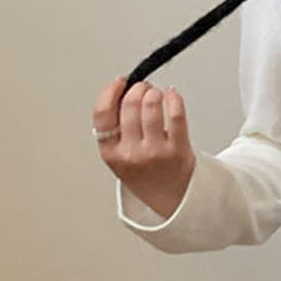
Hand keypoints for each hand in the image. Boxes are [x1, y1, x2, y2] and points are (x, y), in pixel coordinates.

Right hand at [93, 77, 196, 218]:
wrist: (173, 199)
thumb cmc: (146, 174)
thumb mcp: (119, 156)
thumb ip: (116, 129)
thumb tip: (123, 90)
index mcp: (111, 153)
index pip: (102, 113)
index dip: (111, 91)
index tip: (121, 82)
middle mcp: (131, 153)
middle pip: (130, 104)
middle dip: (138, 88)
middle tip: (144, 87)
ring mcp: (155, 151)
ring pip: (151, 105)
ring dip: (154, 92)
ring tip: (157, 94)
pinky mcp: (178, 149)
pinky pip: (176, 114)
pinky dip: (174, 98)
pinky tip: (172, 95)